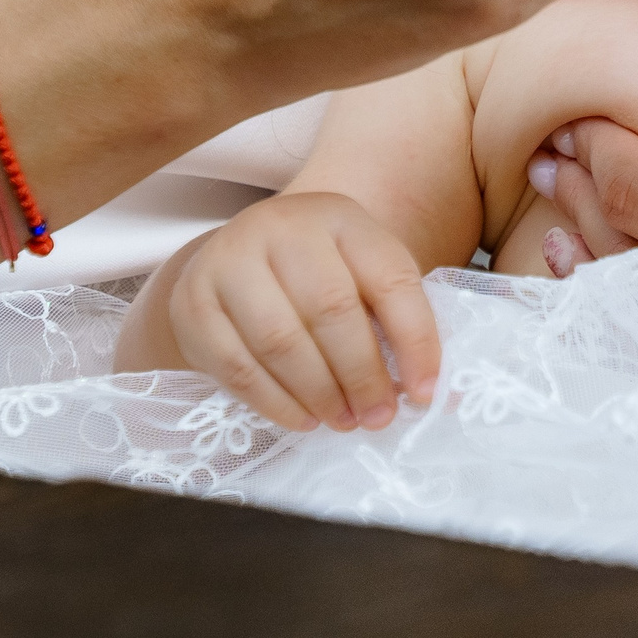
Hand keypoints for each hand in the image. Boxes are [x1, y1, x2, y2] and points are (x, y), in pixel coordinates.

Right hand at [166, 193, 442, 434]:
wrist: (235, 260)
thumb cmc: (317, 276)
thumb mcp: (361, 278)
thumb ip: (400, 325)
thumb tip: (444, 396)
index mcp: (339, 216)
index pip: (390, 277)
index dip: (416, 340)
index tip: (425, 394)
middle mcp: (281, 226)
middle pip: (331, 309)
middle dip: (362, 374)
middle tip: (377, 417)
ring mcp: (229, 260)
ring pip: (281, 339)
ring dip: (320, 393)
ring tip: (342, 420)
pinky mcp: (193, 302)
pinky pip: (237, 365)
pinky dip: (276, 402)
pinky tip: (303, 419)